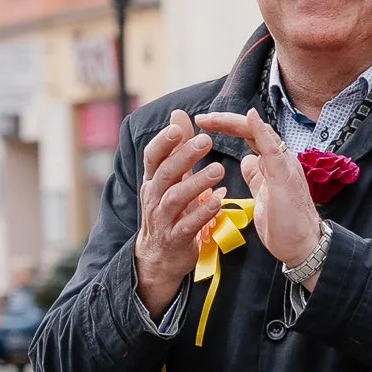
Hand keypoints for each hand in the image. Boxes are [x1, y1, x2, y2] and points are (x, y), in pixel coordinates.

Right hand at [134, 109, 226, 317]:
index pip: (152, 157)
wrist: (160, 257)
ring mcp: (162, 219)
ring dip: (196, 183)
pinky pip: (188, 225)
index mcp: (153, 181)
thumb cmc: (169, 211)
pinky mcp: (175, 239)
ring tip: (218, 170)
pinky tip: (219, 201)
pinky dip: (202, 213)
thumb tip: (179, 113)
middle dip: (183, 156)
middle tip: (206, 140)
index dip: (163, 141)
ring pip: (175, 198)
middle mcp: (154, 198)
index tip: (178, 126)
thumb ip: (177, 148)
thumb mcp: (171, 179)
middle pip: (165, 173)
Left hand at [197, 111, 324, 283]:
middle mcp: (281, 160)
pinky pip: (273, 149)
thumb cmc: (284, 226)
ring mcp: (284, 166)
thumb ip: (256, 176)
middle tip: (202, 118)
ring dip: (236, 122)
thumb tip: (247, 161)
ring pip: (261, 133)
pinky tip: (250, 118)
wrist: (301, 247)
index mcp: (273, 163)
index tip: (204, 124)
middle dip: (226, 121)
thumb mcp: (262, 195)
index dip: (228, 127)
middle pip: (253, 130)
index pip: (250, 136)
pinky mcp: (285, 176)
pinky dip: (261, 131)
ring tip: (213, 117)